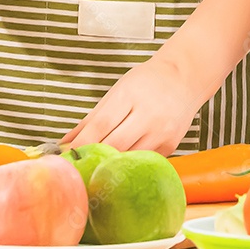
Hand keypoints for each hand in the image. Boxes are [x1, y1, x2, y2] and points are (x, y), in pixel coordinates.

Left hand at [63, 52, 202, 154]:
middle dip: (93, 158)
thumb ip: (91, 119)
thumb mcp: (116, 92)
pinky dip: (128, 164)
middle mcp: (148, 115)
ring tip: (93, 169)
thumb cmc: (146, 82)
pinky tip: (118, 164)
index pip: (101, 125)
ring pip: (129, 158)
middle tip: (76, 167)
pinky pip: (143, 160)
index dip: (81, 143)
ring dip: (109, 165)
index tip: (65, 156)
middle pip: (114, 145)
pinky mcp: (171, 146)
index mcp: (129, 96)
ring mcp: (161, 133)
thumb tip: (66, 142)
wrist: (184, 79)